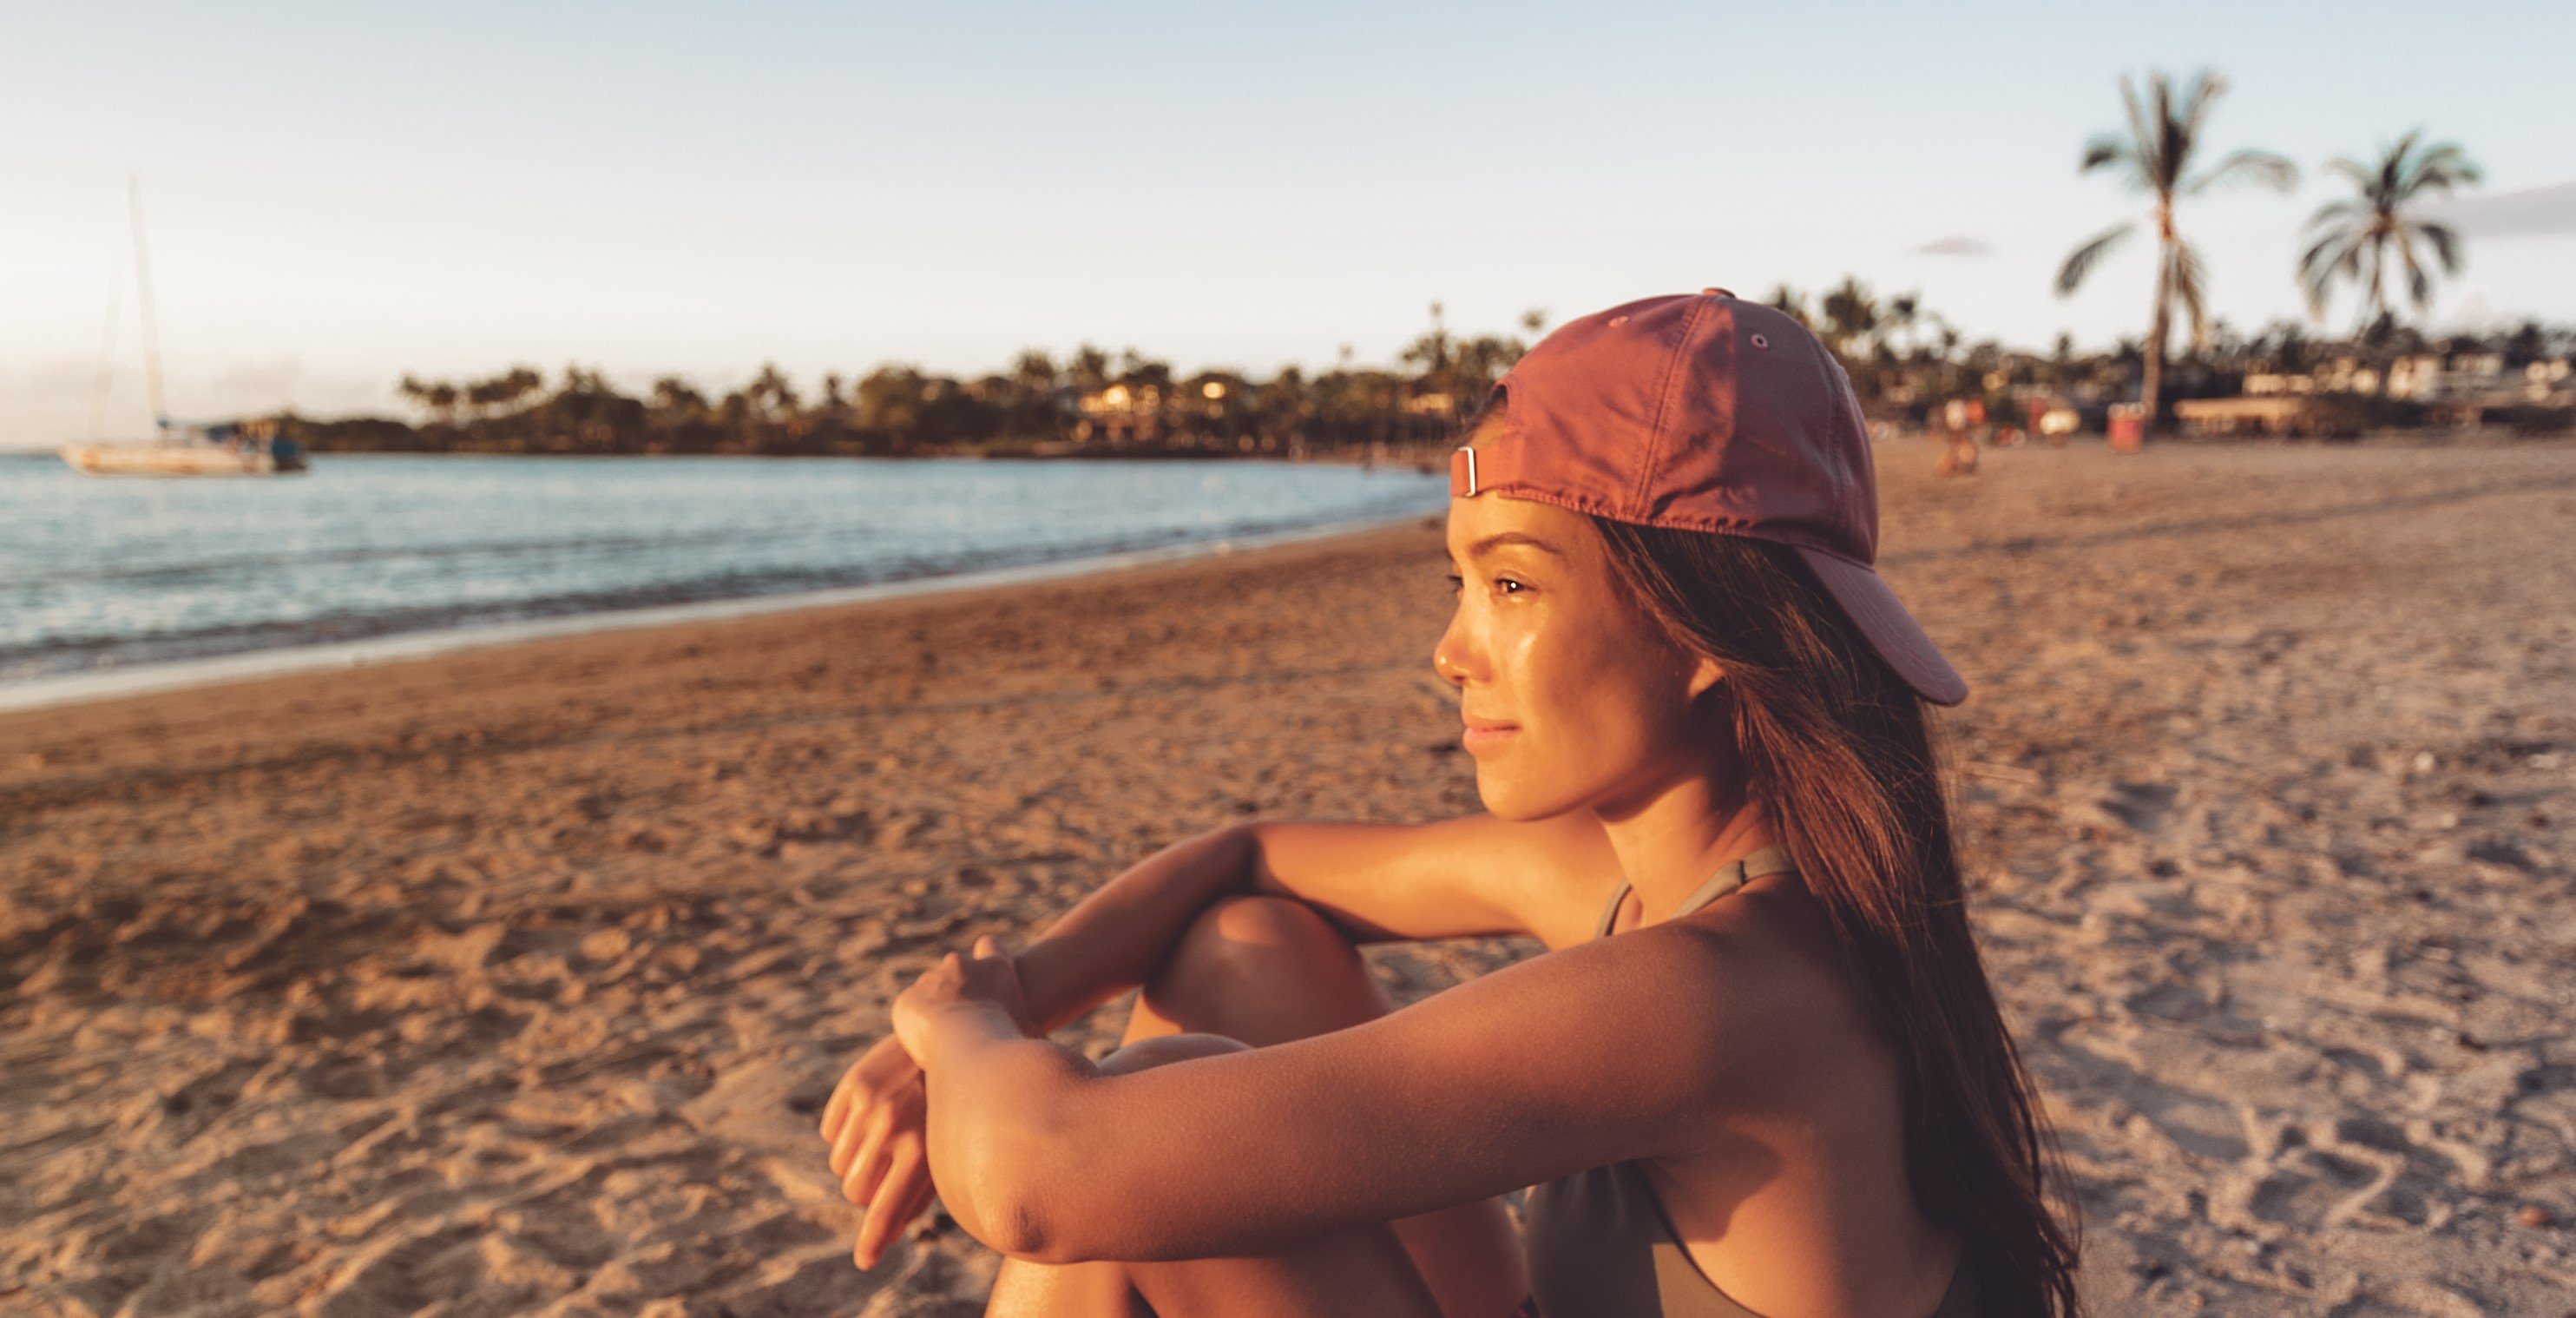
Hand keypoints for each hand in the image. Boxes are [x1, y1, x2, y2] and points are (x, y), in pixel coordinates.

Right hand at [821, 1034, 936, 1268]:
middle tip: (885, 1173)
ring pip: (839, 1165)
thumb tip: (888, 1234)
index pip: (887, 1209)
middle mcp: (892, 1129)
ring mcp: (869, 1106)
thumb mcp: (948, 1148)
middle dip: (866, 1192)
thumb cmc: (959, 1104)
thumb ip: (920, 1193)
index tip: (865, 1260)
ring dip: (856, 1162)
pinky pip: (829, 1133)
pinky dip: (844, 1134)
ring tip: (884, 1139)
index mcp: (922, 1151)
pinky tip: (872, 1116)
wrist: (954, 1034)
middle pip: (855, 1191)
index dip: (873, 1239)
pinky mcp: (852, 1085)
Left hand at [892, 935, 1035, 1063]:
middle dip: (958, 989)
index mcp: (997, 968)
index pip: (991, 946)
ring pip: (930, 990)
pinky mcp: (908, 1000)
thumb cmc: (1012, 1044)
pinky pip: (910, 1010)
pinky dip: (915, 1025)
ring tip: (942, 1039)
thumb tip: (1050, 1046)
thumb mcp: (1035, 1036)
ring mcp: (932, 981)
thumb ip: (1039, 1033)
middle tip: (964, 1022)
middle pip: (956, 968)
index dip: (988, 957)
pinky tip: (924, 1046)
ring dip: (934, 1008)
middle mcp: (962, 966)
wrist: (971, 1052)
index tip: (987, 976)